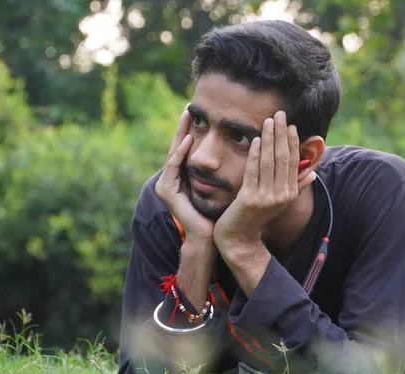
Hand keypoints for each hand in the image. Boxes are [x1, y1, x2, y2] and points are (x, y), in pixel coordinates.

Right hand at [155, 107, 214, 241]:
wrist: (211, 235)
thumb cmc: (219, 211)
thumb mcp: (220, 183)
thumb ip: (219, 167)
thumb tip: (238, 146)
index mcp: (182, 177)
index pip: (187, 149)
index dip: (191, 131)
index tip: (199, 113)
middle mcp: (171, 180)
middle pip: (177, 148)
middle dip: (183, 128)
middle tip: (188, 108)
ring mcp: (166, 185)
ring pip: (173, 154)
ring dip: (180, 135)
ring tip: (186, 117)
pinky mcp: (166, 191)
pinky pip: (173, 167)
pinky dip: (180, 153)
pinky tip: (188, 140)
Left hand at [213, 111, 315, 253]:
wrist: (239, 238)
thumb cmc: (257, 216)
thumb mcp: (280, 201)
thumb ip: (296, 186)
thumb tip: (313, 173)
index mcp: (290, 193)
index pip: (293, 162)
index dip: (292, 142)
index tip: (290, 124)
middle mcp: (281, 194)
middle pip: (283, 158)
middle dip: (281, 134)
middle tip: (279, 114)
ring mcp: (266, 197)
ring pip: (269, 162)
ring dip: (269, 139)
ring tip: (268, 121)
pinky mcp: (250, 198)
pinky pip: (253, 171)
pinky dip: (255, 154)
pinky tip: (256, 140)